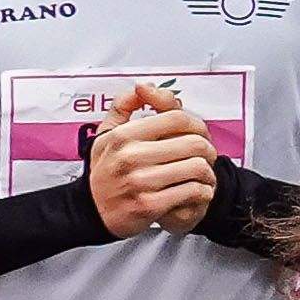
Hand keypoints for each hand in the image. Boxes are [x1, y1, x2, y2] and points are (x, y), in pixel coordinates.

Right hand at [84, 89, 218, 237]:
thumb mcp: (105, 134)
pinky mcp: (150, 205)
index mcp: (122, 136)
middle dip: (207, 149)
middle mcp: (130, 157)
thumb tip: (143, 87)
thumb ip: (123, 106)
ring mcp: (140, 182)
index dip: (196, 123)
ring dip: (207, 172)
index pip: (177, 118)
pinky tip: (195, 190)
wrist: (91, 212)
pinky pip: (193, 191)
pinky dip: (202, 191)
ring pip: (197, 167)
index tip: (197, 133)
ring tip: (201, 174)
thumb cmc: (104, 172)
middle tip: (204, 156)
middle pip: (193, 143)